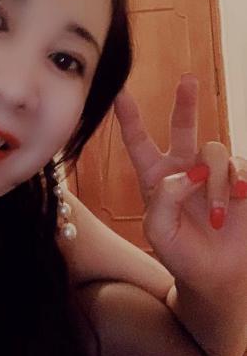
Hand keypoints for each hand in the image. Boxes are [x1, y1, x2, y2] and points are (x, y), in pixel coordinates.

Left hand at [113, 74, 246, 302]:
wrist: (214, 276)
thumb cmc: (180, 254)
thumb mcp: (159, 231)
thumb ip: (166, 198)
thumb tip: (191, 172)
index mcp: (156, 177)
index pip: (139, 143)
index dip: (130, 119)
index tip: (121, 94)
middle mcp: (185, 168)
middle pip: (183, 127)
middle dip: (185, 103)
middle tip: (187, 80)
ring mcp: (214, 173)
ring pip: (215, 153)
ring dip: (217, 186)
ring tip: (216, 218)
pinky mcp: (240, 181)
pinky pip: (241, 166)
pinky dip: (238, 183)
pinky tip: (239, 199)